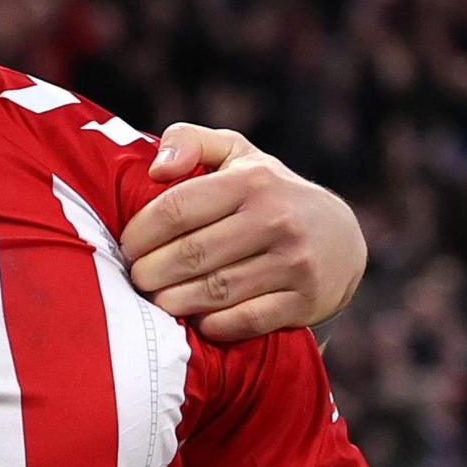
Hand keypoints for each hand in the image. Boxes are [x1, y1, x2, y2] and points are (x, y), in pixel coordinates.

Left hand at [121, 126, 366, 341]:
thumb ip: (190, 142)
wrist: (340, 240)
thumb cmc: (268, 195)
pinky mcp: (304, 300)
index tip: (127, 247)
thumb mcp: (236, 155)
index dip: (140, 233)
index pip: (176, 208)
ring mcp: (294, 261)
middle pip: (190, 255)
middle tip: (136, 279)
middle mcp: (275, 218)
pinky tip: (196, 320)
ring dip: (173, 302)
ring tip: (157, 300)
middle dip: (150, 273)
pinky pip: (245, 320)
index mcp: (251, 181)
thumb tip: (156, 168)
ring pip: (213, 291)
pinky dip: (213, 324)